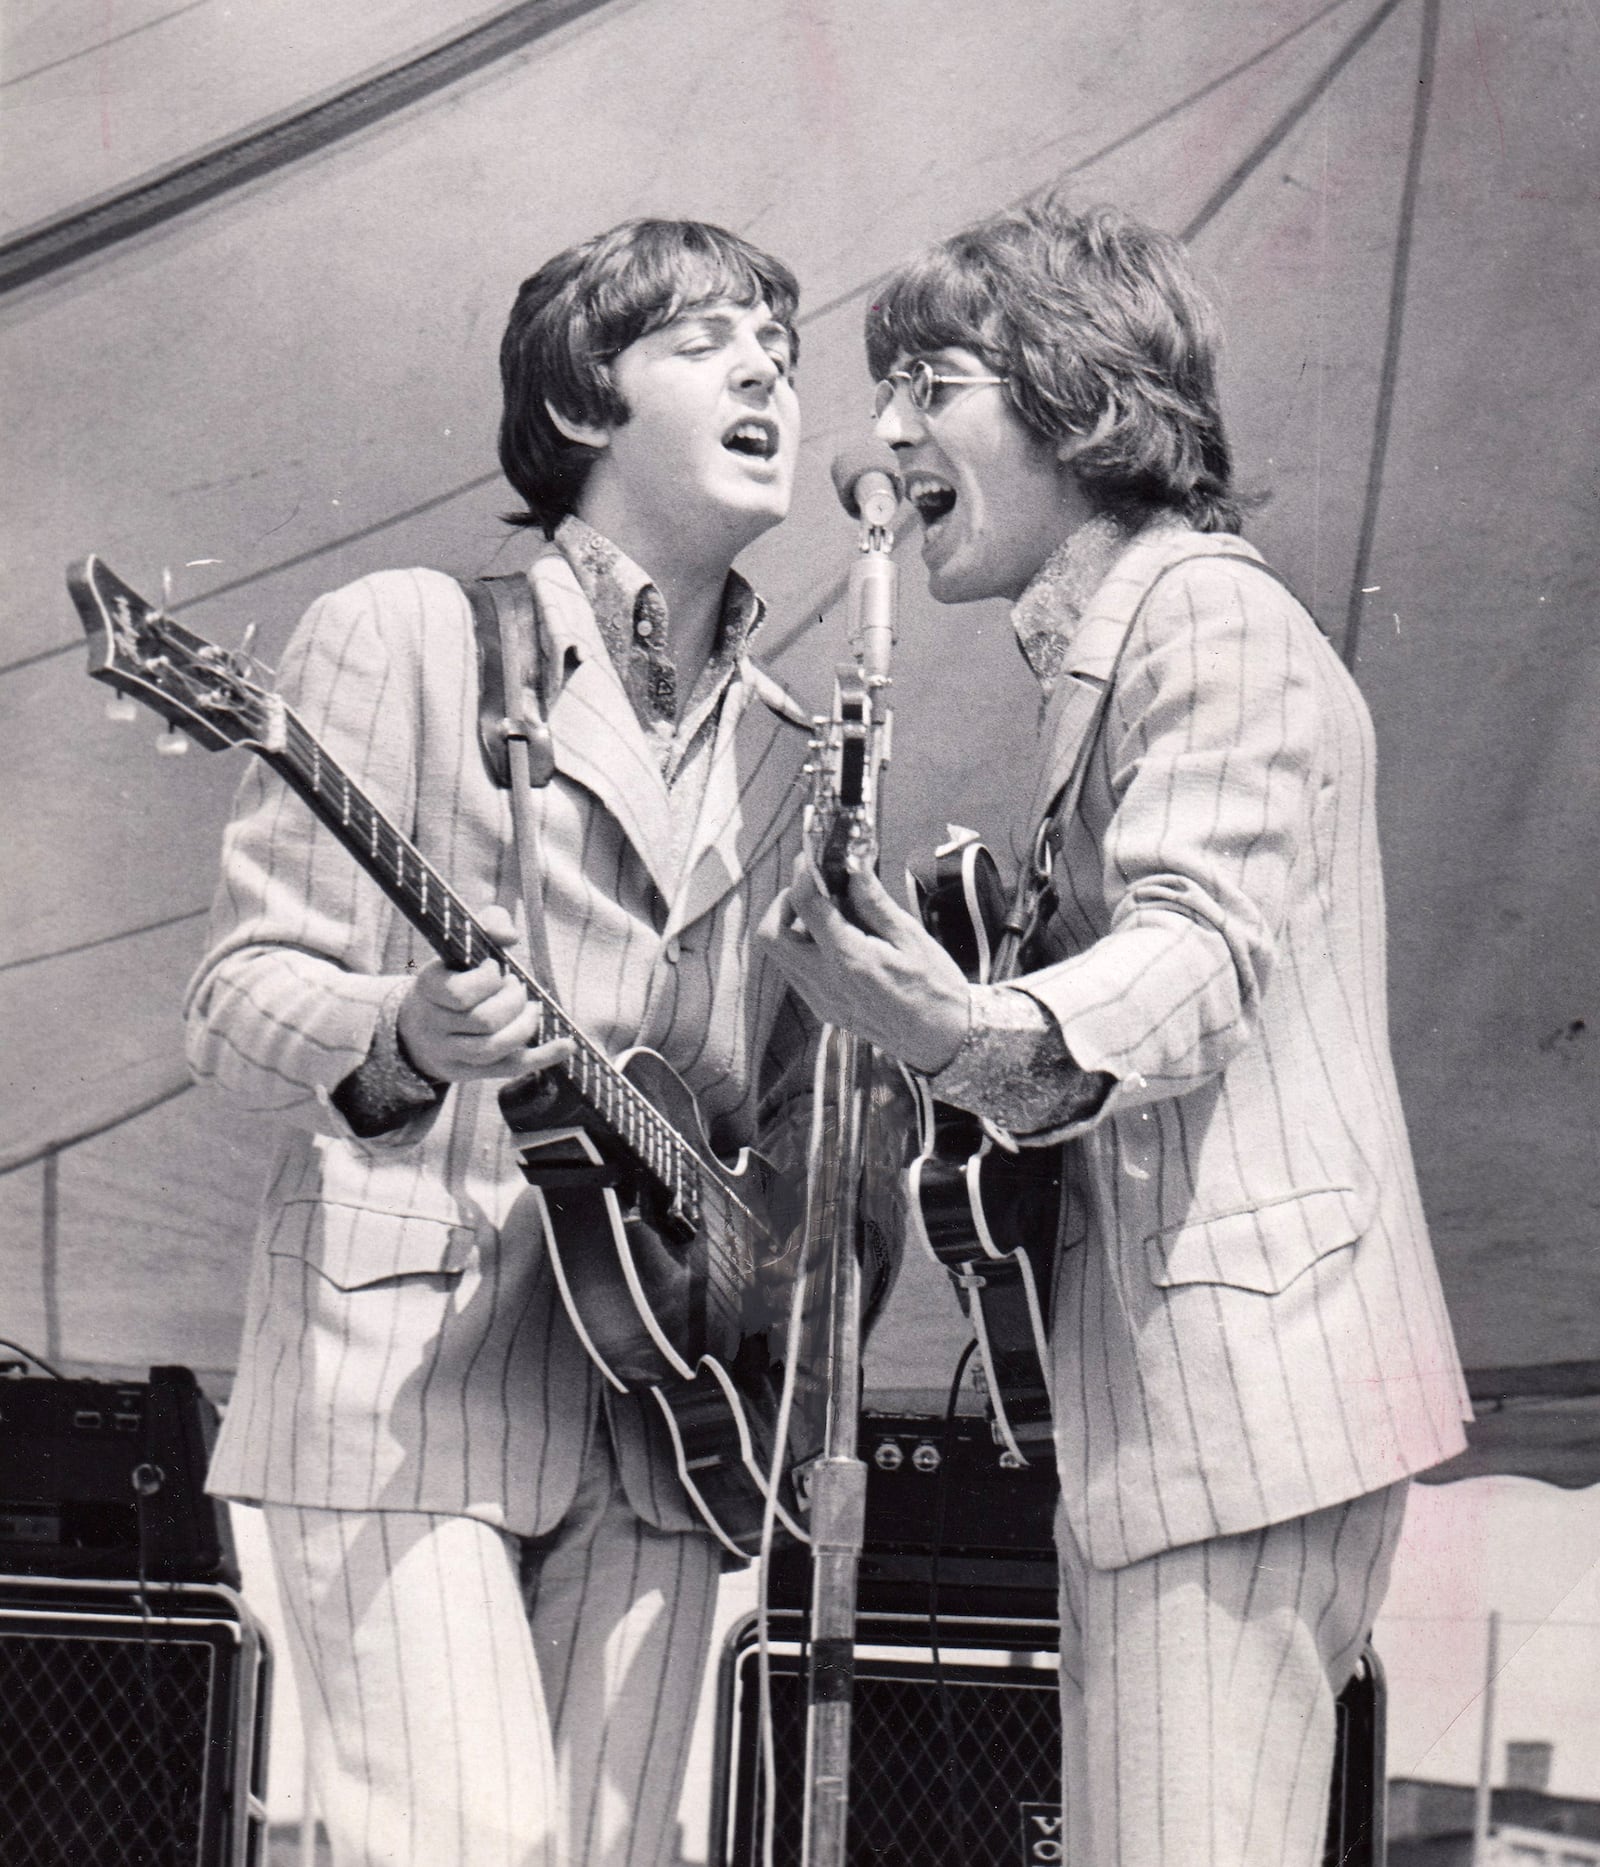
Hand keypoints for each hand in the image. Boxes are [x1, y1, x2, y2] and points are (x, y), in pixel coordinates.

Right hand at [396, 906, 573, 1083]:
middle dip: (513, 1001)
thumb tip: (509, 936)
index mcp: (428, 988)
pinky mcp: (467, 1073)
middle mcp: (433, 1024)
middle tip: (517, 987)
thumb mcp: (461, 946)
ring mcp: (448, 1053)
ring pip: (494, 1048)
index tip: (495, 968)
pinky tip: (567, 1045)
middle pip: (484, 1021)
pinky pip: (508, 1068)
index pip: (461, 993)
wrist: (418, 1025)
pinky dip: (542, 1056)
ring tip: (532, 1008)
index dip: (489, 979)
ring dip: (525, 1025)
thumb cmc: (453, 976)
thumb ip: (489, 924)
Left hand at [758, 855, 970, 1073]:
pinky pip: (796, 971)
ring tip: (830, 913)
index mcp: (849, 960)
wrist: (945, 1042)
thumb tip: (852, 869)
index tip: (813, 858)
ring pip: (779, 955)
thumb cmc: (936, 989)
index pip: (805, 905)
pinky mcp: (824, 1009)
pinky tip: (837, 939)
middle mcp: (825, 982)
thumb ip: (874, 903)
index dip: (804, 874)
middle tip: (815, 889)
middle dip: (785, 903)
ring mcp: (821, 1000)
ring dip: (792, 926)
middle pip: (770, 934)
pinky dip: (804, 948)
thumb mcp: (911, 938)